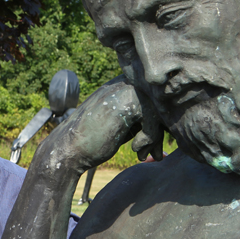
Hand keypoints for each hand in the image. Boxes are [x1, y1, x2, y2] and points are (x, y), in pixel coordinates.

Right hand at [47, 77, 163, 173]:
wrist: (68, 151)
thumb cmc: (93, 142)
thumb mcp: (119, 125)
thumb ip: (138, 117)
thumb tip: (171, 122)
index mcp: (119, 87)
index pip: (153, 98)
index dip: (160, 122)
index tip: (158, 144)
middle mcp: (122, 83)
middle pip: (159, 102)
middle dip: (163, 130)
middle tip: (159, 152)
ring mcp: (124, 91)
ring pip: (159, 110)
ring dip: (157, 137)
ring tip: (149, 154)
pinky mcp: (126, 104)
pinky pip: (154, 118)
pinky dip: (149, 139)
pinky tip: (136, 151)